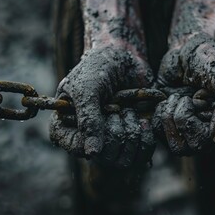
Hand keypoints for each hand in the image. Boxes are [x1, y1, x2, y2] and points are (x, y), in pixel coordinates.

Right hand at [49, 46, 154, 167]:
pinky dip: (146, 137)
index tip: (103, 117)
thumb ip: (88, 120)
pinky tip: (144, 120)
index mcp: (67, 125)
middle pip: (105, 157)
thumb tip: (93, 154)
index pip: (77, 148)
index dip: (92, 137)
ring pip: (124, 160)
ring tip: (129, 111)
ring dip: (131, 132)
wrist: (125, 55)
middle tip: (117, 109)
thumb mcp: (87, 89)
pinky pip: (142, 154)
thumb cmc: (99, 67)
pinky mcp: (132, 138)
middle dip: (116, 131)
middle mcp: (88, 137)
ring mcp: (111, 139)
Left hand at [153, 33, 214, 154]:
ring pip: (173, 143)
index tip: (195, 100)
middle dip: (183, 118)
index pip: (212, 142)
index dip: (199, 125)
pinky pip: (158, 131)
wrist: (185, 49)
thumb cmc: (209, 60)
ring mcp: (187, 127)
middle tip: (186, 98)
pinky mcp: (168, 122)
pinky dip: (161, 112)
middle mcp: (207, 128)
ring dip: (171, 114)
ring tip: (178, 96)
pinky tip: (168, 98)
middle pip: (191, 147)